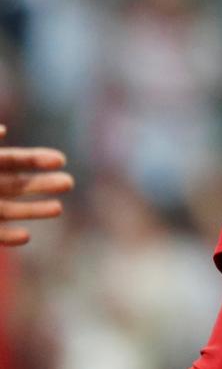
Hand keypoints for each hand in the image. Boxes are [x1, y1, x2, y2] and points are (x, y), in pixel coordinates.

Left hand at [0, 127, 72, 245]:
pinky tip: (26, 236)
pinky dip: (9, 237)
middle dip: (44, 184)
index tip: (60, 160)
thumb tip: (2, 131)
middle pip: (19, 184)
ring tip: (58, 209)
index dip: (37, 159)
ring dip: (35, 209)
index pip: (16, 160)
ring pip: (12, 210)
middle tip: (68, 183)